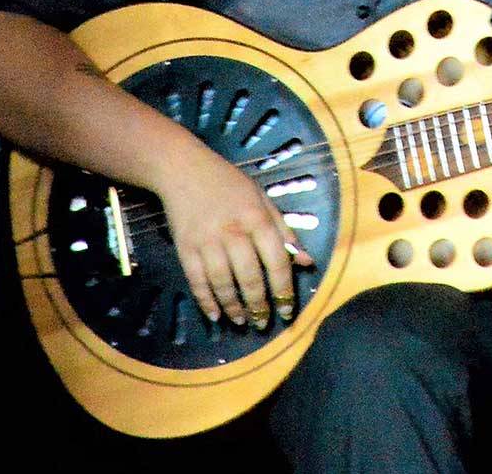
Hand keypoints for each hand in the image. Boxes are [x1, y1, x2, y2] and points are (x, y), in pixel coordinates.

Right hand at [155, 144, 312, 328]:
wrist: (184, 169)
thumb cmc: (229, 184)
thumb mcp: (263, 199)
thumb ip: (285, 231)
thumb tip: (307, 261)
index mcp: (257, 219)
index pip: (277, 261)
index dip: (284, 289)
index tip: (288, 309)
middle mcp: (233, 232)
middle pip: (250, 277)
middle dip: (259, 305)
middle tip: (264, 321)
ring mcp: (207, 242)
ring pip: (223, 283)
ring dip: (234, 307)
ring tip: (242, 321)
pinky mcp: (185, 248)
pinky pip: (197, 281)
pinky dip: (206, 301)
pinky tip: (215, 315)